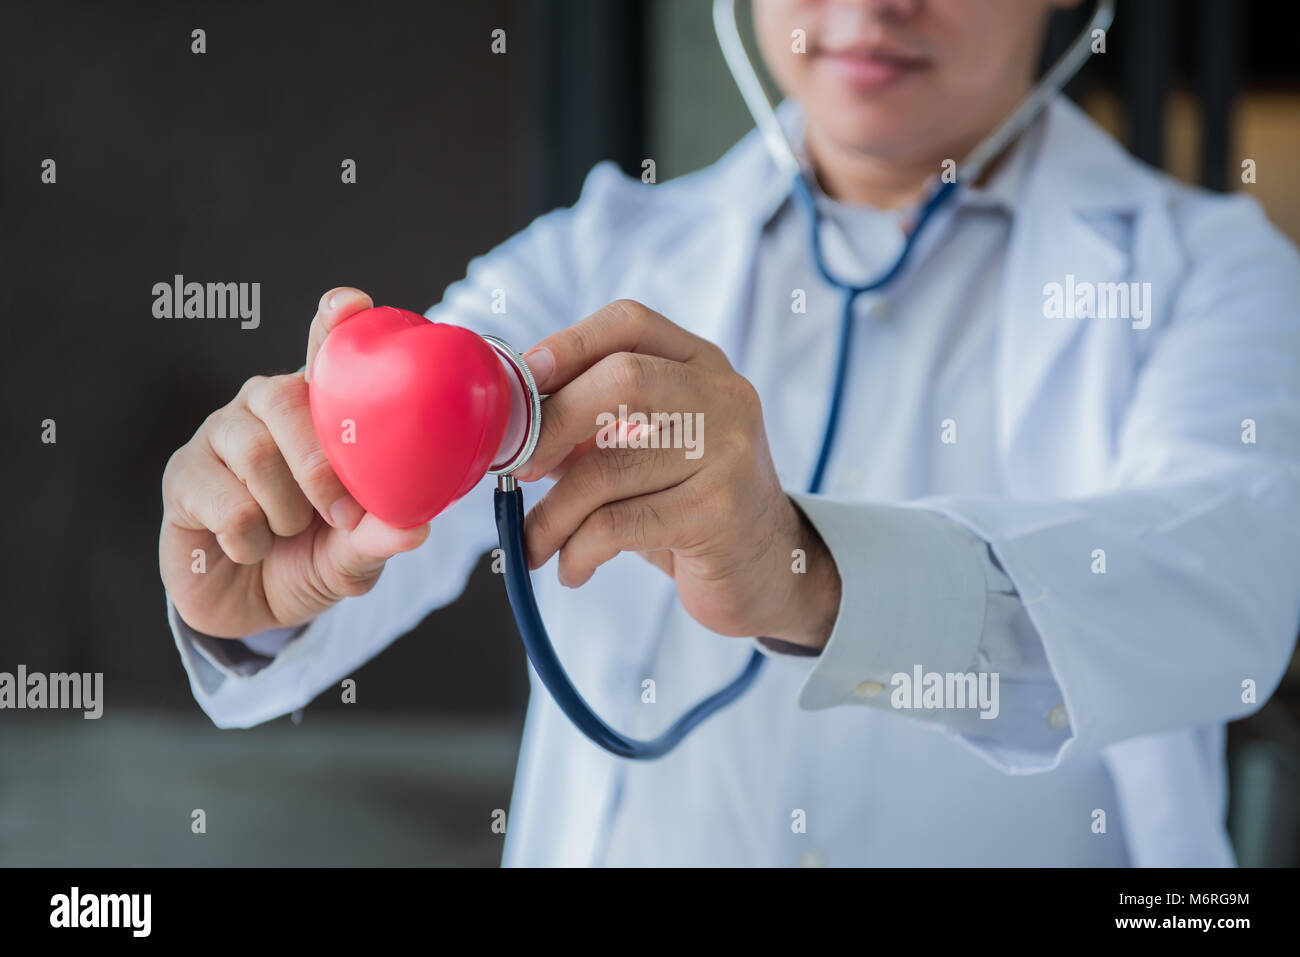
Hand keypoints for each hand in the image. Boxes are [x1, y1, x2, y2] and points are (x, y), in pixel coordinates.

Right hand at [159, 287, 429, 638]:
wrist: (251, 608)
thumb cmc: (310, 558)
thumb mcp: (354, 554)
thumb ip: (379, 537)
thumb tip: (415, 528)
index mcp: (317, 411)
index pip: (324, 351)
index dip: (335, 322)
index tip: (350, 304)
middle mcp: (265, 407)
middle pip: (286, 398)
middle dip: (320, 464)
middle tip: (341, 514)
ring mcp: (219, 436)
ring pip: (255, 452)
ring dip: (285, 510)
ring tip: (288, 533)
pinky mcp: (183, 476)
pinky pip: (225, 501)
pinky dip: (250, 539)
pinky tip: (249, 547)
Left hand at [515, 300, 841, 649]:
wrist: (769, 569)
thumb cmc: (690, 502)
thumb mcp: (651, 446)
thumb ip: (593, 421)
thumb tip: (510, 420)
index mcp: (702, 365)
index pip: (629, 323)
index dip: (567, 343)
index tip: (522, 381)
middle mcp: (724, 397)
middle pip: (621, 379)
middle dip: (550, 424)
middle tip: (517, 469)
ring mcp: (727, 454)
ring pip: (607, 468)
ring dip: (551, 515)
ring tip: (534, 542)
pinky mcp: (717, 513)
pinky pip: (616, 525)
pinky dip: (576, 551)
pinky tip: (572, 568)